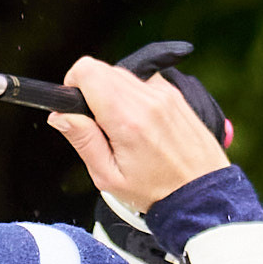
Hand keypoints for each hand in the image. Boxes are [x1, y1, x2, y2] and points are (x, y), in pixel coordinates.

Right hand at [49, 53, 229, 209]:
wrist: (202, 193)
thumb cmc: (156, 191)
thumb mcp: (109, 177)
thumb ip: (82, 140)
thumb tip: (60, 114)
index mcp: (126, 119)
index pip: (87, 71)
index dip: (73, 85)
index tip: (77, 108)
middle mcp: (147, 98)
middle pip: (102, 69)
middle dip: (92, 92)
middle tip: (102, 127)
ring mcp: (164, 92)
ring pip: (122, 74)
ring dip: (114, 95)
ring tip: (124, 130)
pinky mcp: (174, 93)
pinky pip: (142, 81)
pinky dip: (134, 97)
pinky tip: (141, 124)